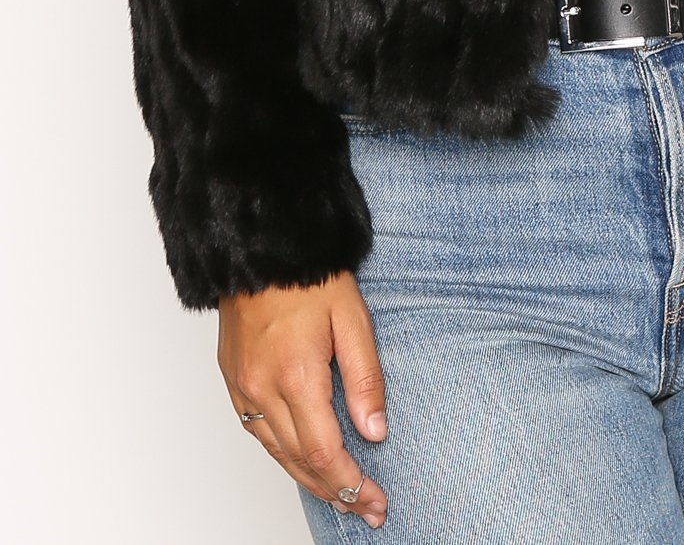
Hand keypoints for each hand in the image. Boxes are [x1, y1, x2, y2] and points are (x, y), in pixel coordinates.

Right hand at [218, 271, 389, 528]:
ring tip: (340, 495)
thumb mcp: (352, 318)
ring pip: (277, 453)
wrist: (262, 250)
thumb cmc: (310, 276)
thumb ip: (365, 378)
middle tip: (365, 508)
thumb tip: (375, 431)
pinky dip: (284, 454)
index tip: (374, 500)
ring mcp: (243, 388)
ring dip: (309, 479)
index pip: (324, 451)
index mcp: (296, 374)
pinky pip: (259, 433)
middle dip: (335, 490)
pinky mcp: (234, 382)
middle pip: (300, 461)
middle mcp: (262, 388)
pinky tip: (304, 461)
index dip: (350, 482)